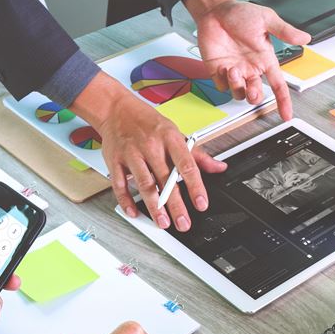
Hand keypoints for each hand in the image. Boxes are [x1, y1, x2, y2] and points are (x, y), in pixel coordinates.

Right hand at [71, 73, 226, 230]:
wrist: (117, 110)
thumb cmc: (148, 123)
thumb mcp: (176, 133)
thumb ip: (197, 154)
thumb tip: (219, 167)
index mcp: (170, 138)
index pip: (186, 165)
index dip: (195, 186)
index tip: (201, 204)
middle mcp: (151, 146)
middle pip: (165, 179)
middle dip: (175, 204)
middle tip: (183, 223)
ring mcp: (132, 154)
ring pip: (144, 183)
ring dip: (154, 206)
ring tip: (162, 222)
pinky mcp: (115, 161)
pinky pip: (120, 184)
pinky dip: (126, 200)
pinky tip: (134, 212)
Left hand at [186, 0, 310, 119]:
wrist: (216, 11)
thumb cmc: (240, 14)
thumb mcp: (266, 19)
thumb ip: (285, 31)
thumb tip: (305, 38)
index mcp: (265, 60)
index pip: (278, 85)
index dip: (283, 101)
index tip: (287, 115)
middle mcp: (251, 69)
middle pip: (257, 94)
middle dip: (255, 96)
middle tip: (252, 88)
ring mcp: (235, 71)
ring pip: (239, 94)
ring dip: (238, 86)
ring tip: (234, 69)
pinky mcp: (218, 71)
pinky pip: (222, 87)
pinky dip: (223, 81)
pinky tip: (222, 67)